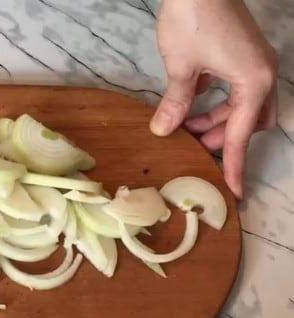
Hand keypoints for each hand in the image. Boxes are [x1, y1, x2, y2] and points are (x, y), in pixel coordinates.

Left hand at [152, 0, 277, 197]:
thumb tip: (163, 131)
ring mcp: (256, 62)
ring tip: (186, 126)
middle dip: (224, 137)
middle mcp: (262, 73)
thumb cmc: (193, 19)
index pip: (241, 134)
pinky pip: (237, 88)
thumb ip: (176, 103)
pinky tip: (190, 102)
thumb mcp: (180, 68)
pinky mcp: (244, 53)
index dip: (235, 164)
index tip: (236, 191)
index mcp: (254, 81)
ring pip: (243, 104)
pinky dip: (217, 100)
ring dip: (217, 119)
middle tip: (193, 144)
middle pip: (250, 120)